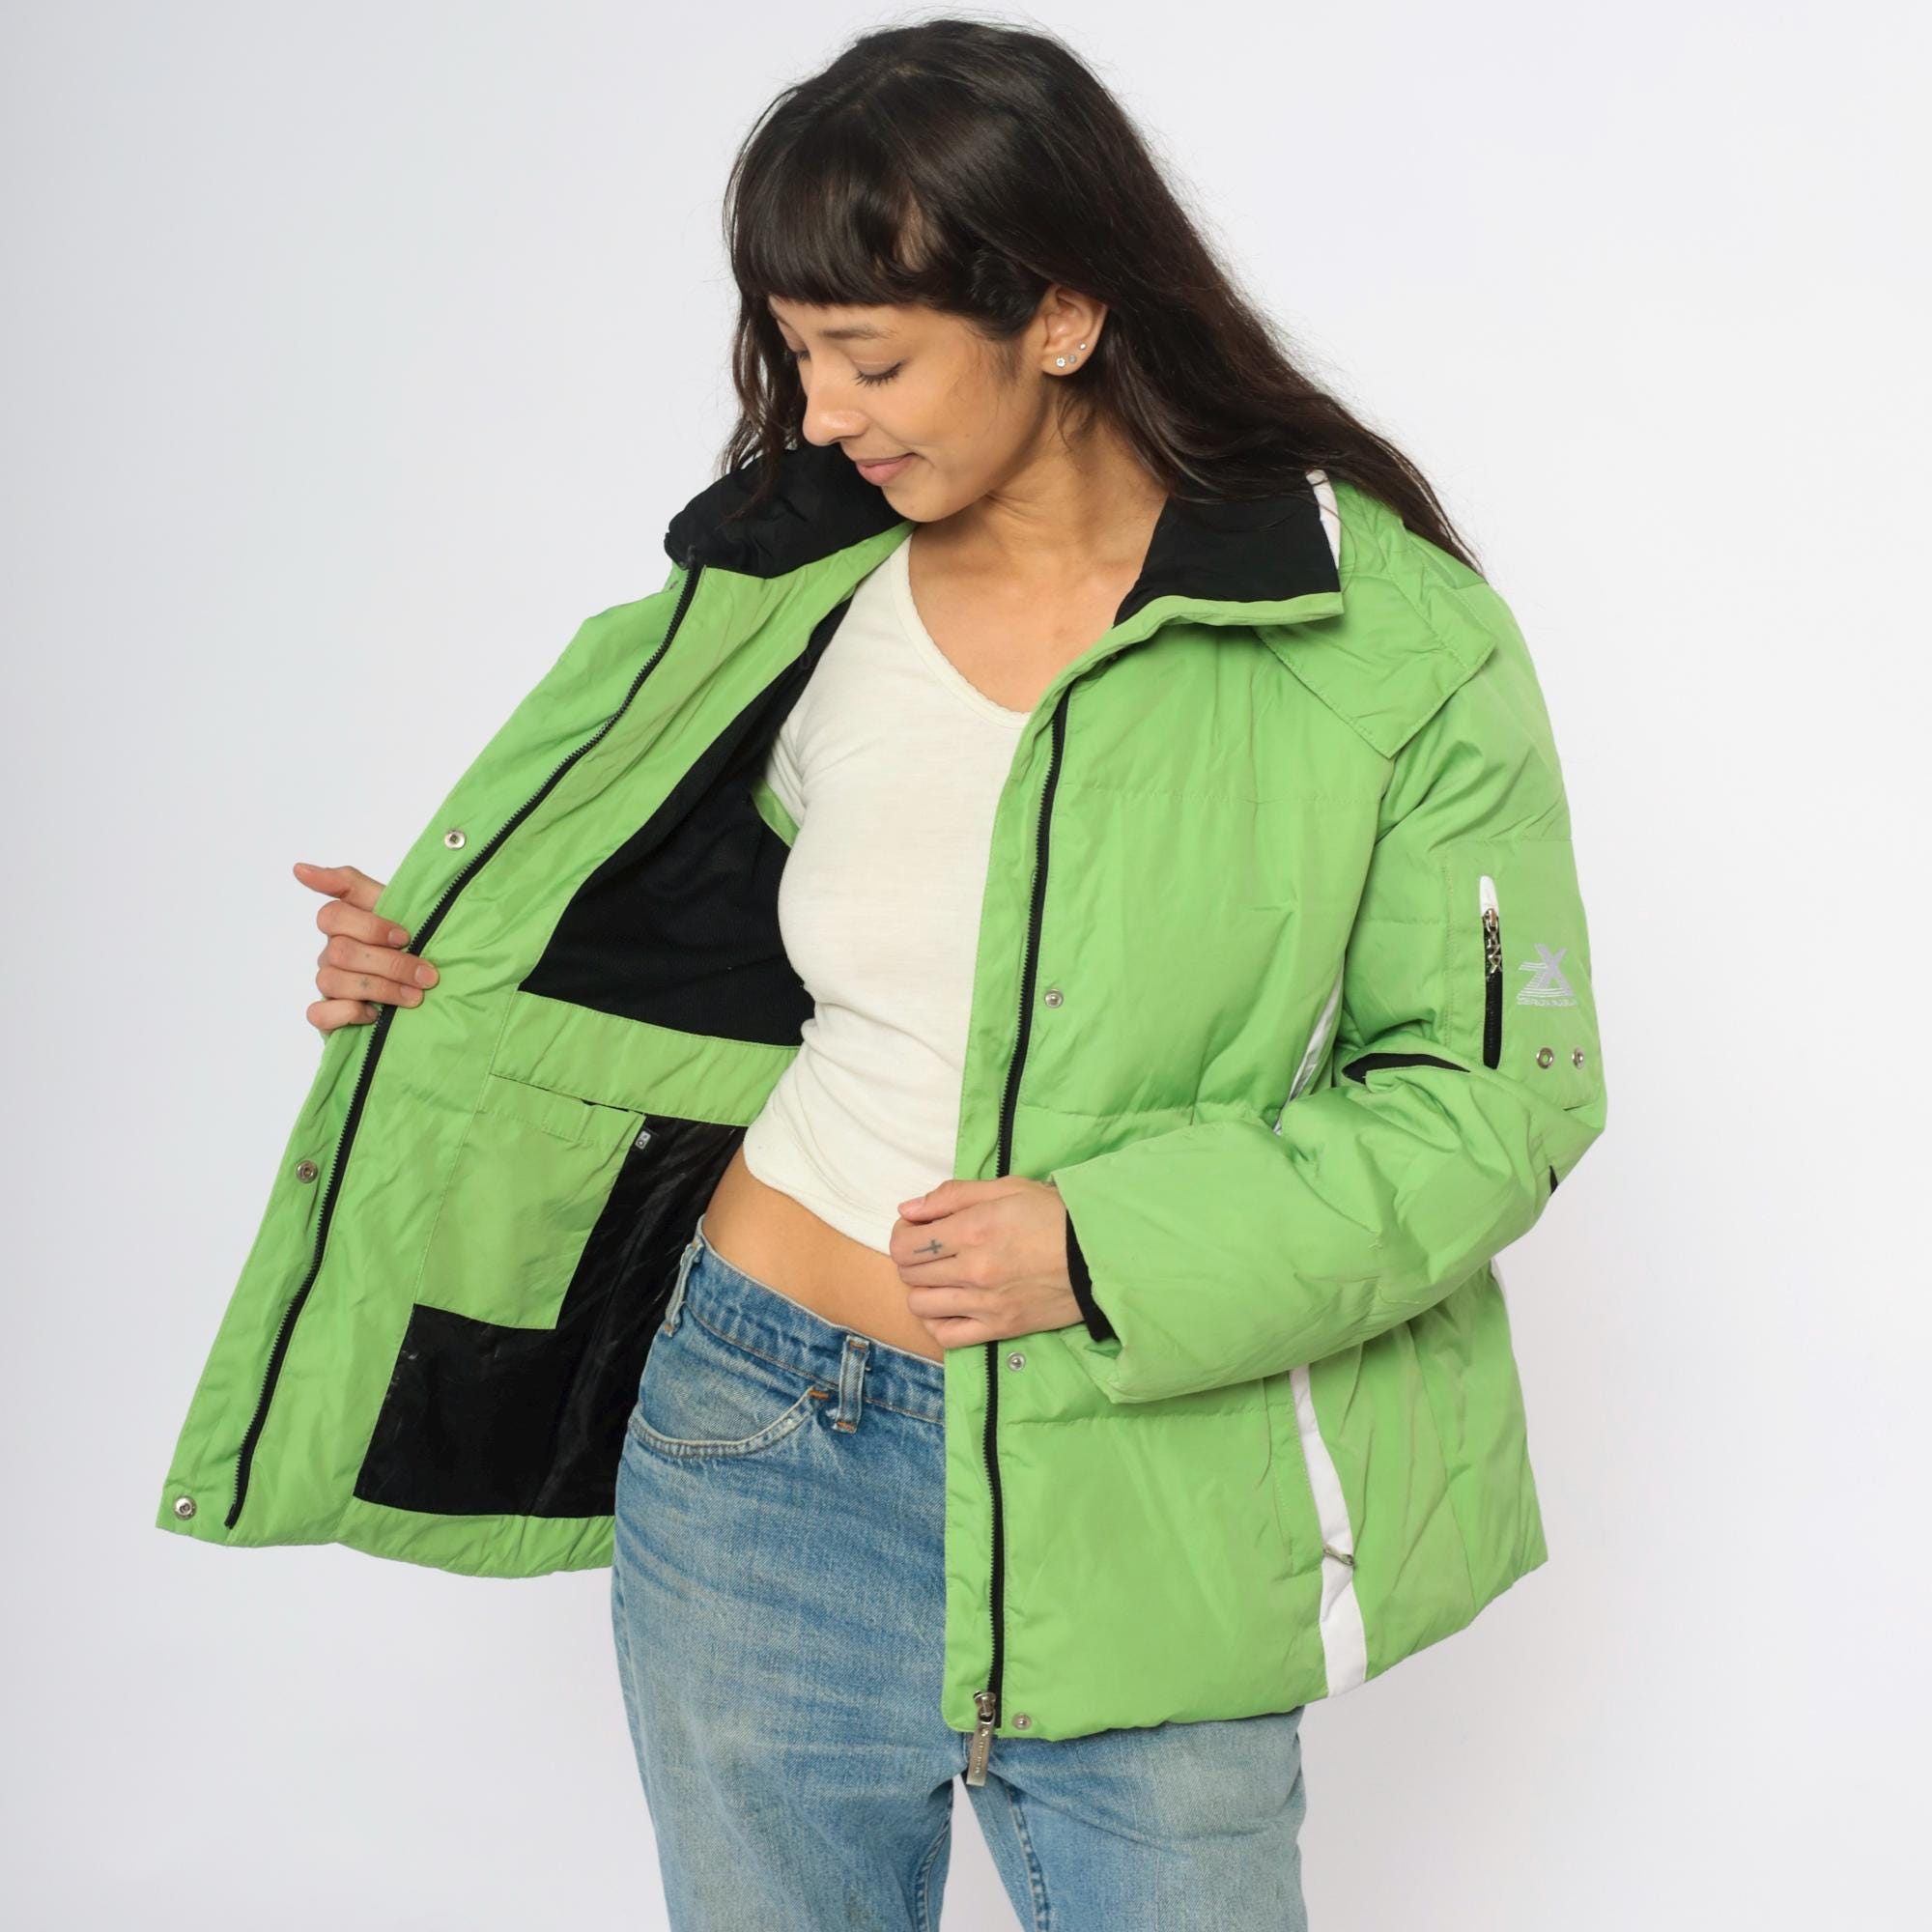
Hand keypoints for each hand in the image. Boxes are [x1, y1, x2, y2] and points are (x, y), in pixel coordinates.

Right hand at [295, 860, 438, 1034]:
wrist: (433, 997)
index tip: (404, 936)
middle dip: (390, 963)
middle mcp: (333, 952)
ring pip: (332, 980)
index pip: (333, 914)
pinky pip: (319, 1013)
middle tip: (426, 976)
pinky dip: (348, 1013)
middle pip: (341, 950)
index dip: (370, 925)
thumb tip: (298, 867)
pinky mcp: (326, 1016)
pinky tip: (374, 1014)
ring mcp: (328, 983)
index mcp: (348, 925)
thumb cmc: (413, 949)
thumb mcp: (396, 909)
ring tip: (414, 998)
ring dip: (380, 989)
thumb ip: (352, 884)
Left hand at [890, 1176, 1081, 1350]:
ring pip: (920, 1304)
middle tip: (933, 1248)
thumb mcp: (1006, 1188)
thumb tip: (908, 1209)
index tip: (918, 1227)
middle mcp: (972, 1269)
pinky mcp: (998, 1328)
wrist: (1098, 1256)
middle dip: (912, 1257)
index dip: (903, 1232)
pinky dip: (938, 1322)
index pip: (904, 1243)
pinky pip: (946, 1336)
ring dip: (923, 1288)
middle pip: (908, 1272)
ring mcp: (984, 1303)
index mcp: (971, 1229)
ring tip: (942, 1276)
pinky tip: (949, 1305)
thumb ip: (953, 1196)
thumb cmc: (1053, 1214)